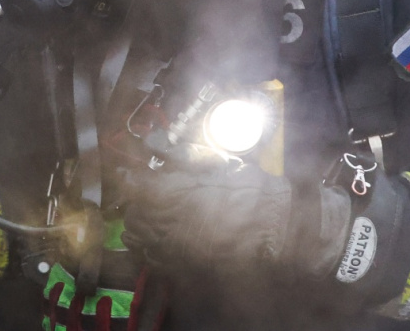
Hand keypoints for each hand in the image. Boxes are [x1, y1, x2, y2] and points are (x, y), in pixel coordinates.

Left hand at [121, 163, 351, 276]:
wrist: (282, 228)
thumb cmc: (253, 190)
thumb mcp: (218, 163)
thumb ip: (180, 153)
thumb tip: (152, 143)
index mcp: (178, 193)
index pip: (135, 186)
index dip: (128, 176)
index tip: (127, 170)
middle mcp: (172, 223)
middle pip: (134, 214)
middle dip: (135, 201)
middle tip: (143, 191)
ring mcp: (178, 249)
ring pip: (139, 238)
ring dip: (139, 223)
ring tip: (150, 213)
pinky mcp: (187, 266)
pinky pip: (153, 258)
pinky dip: (149, 246)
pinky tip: (161, 236)